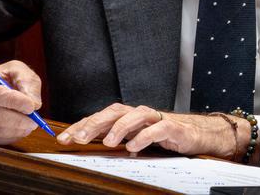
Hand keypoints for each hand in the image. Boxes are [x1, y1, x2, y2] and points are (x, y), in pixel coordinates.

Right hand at [0, 60, 42, 144]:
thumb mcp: (11, 70)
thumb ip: (26, 81)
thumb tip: (34, 103)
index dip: (12, 101)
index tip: (31, 106)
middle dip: (15, 119)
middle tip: (34, 121)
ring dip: (12, 131)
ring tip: (27, 126)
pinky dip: (3, 139)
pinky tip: (14, 132)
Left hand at [57, 103, 241, 158]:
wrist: (196, 135)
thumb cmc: (162, 136)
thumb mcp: (134, 138)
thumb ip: (115, 138)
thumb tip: (85, 142)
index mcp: (127, 117)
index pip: (100, 117)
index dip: (81, 126)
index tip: (64, 139)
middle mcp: (139, 114)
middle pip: (114, 112)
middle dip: (95, 124)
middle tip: (79, 138)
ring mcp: (155, 119)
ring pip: (134, 116)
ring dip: (119, 128)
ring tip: (108, 142)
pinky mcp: (171, 127)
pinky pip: (156, 129)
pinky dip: (143, 137)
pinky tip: (132, 147)